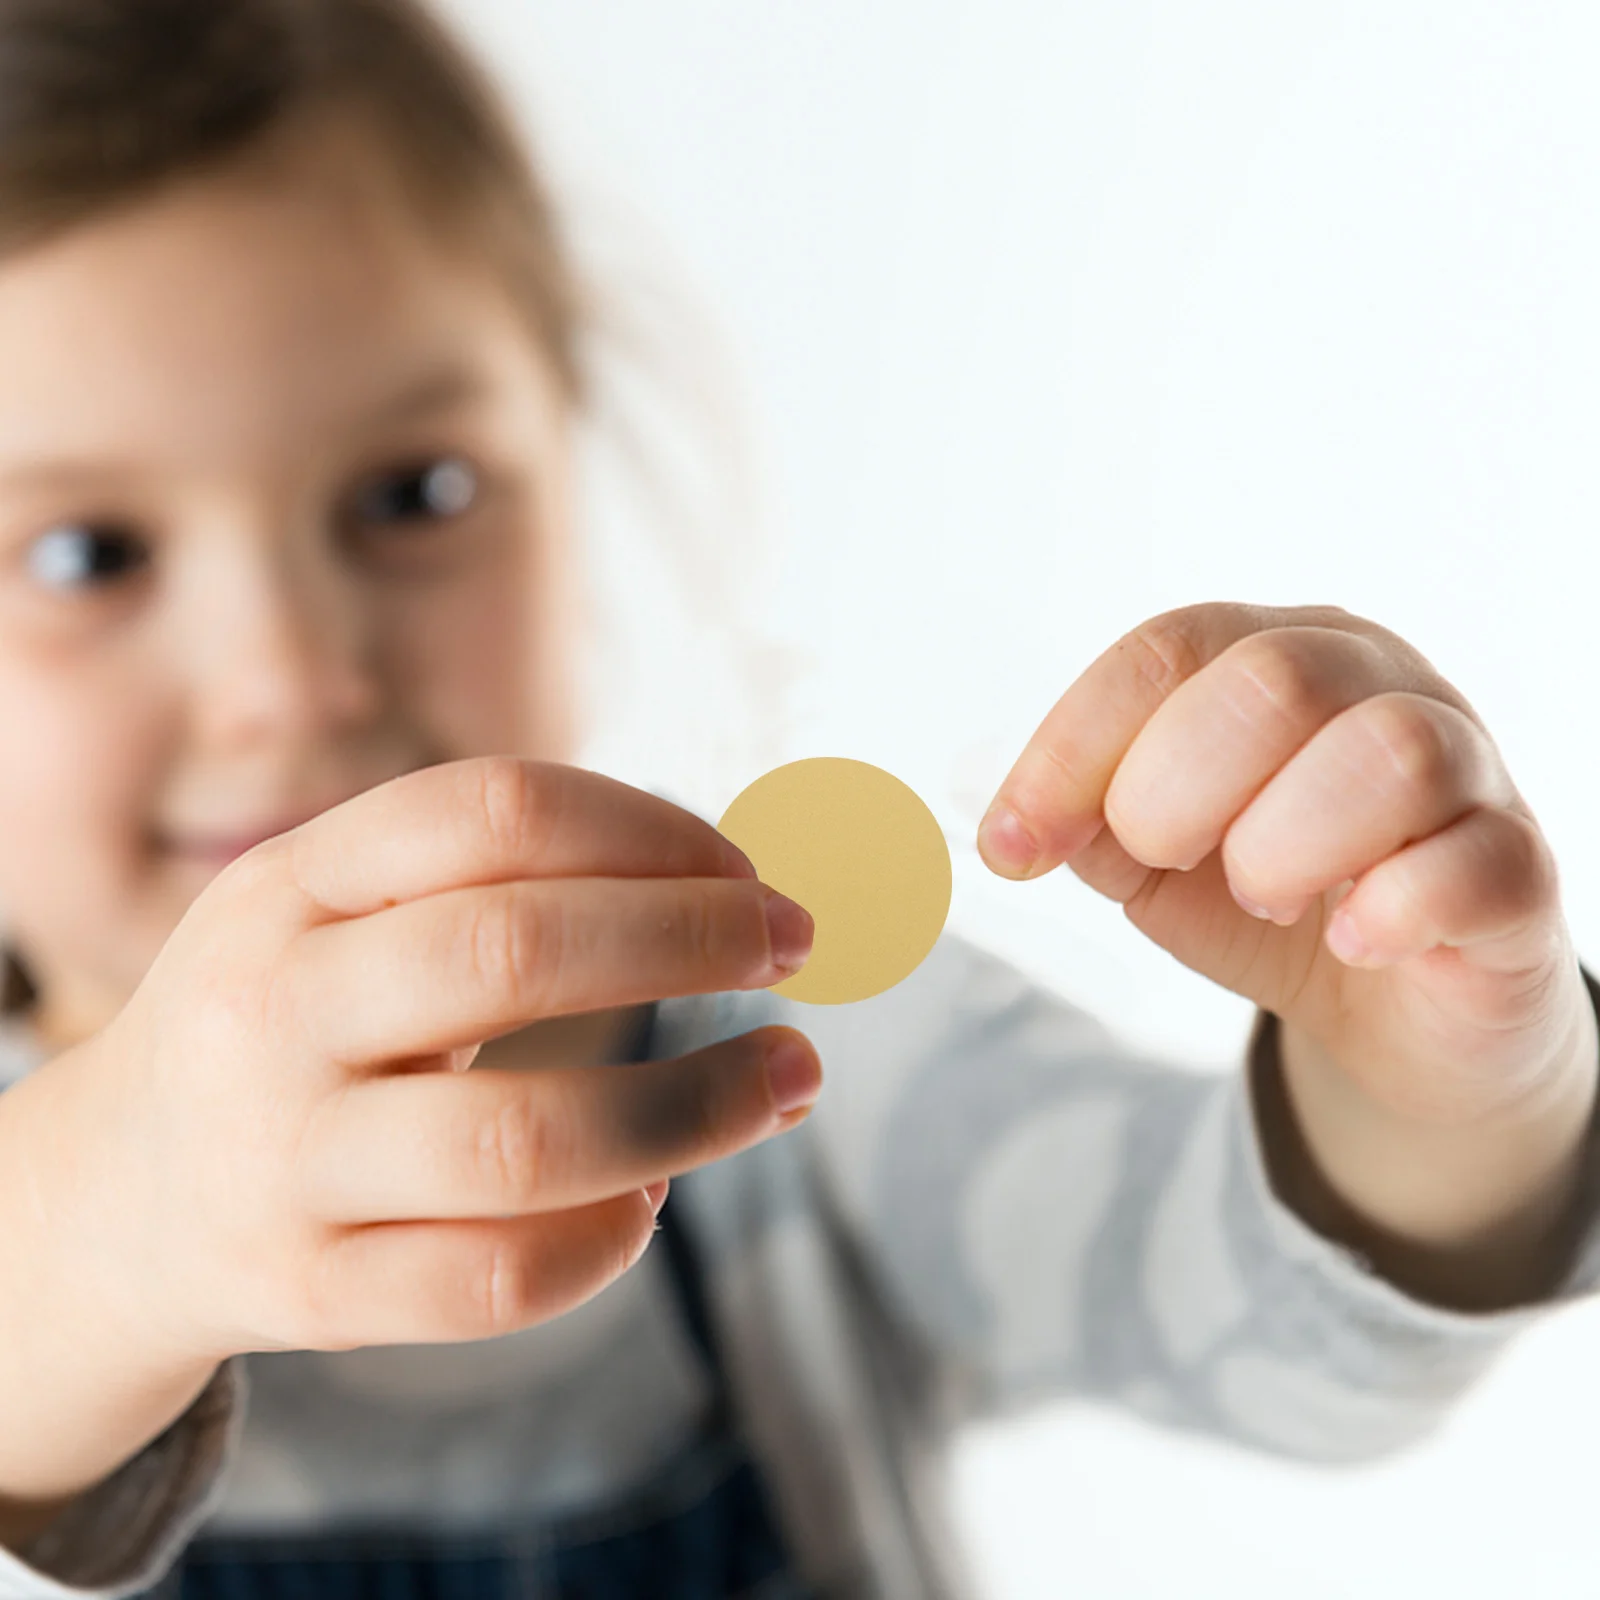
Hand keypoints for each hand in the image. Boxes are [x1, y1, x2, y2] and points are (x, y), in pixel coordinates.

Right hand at [42, 757, 818, 1366]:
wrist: (114, 1199)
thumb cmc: (289, 1021)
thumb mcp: (336, 912)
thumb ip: (498, 885)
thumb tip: (730, 887)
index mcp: (291, 884)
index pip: (495, 812)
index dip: (650, 826)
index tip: (746, 865)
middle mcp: (274, 1010)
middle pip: (513, 950)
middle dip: (691, 938)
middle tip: (794, 943)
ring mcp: (283, 1161)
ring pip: (524, 1139)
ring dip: (697, 1105)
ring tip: (788, 1077)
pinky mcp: (309, 1291)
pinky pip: (489, 1281)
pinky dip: (604, 1243)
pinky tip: (647, 1200)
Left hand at [977, 603, 1597, 1304]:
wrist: (1393, 1009)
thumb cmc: (1269, 904)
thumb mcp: (1153, 860)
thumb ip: (1085, 821)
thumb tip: (993, 811)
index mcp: (1271, 656)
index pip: (1164, 653)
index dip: (1072, 749)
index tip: (1012, 846)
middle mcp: (1374, 684)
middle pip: (1267, 681)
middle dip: (1175, 790)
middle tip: (1167, 859)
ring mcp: (1465, 768)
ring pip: (1387, 753)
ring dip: (1286, 843)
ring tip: (1267, 896)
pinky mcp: (1518, 868)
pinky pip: (1476, 861)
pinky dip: (1392, 907)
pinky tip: (1352, 939)